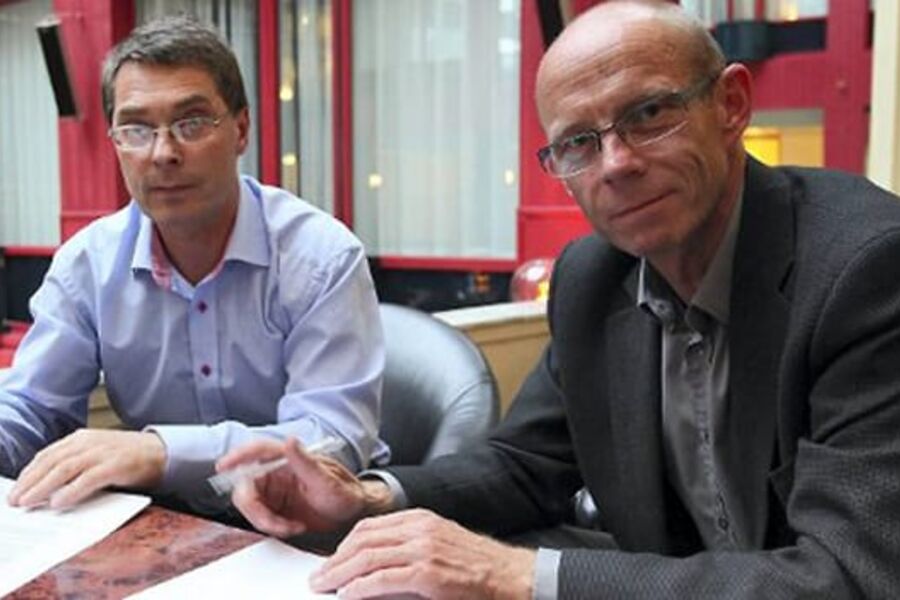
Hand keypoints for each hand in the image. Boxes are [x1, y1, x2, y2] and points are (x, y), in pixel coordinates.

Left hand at [8, 429, 165, 508]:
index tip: (17, 489)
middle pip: (51, 461)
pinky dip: (71, 491)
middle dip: (30, 482)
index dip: (29, 473)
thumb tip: (48, 488)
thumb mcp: (98, 454)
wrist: (163, 452)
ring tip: (30, 502)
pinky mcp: (116, 465)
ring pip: (64, 468)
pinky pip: (88, 478)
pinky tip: (59, 502)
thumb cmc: (129, 457)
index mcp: (82, 438)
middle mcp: (89, 441)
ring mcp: (103, 452)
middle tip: (16, 500)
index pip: (47, 454)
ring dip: (43, 487)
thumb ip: (76, 464)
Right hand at [216, 437, 393, 536]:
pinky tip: (294, 527)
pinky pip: (261, 519)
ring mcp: (274, 491)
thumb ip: (305, 462)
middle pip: (246, 485)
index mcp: (288, 458)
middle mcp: (277, 472)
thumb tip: (289, 441)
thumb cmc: (345, 492)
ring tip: (292, 526)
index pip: (257, 450)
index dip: (237, 456)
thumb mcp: (327, 479)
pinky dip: (273, 528)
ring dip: (266, 521)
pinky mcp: (275, 508)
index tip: (223, 466)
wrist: (353, 514)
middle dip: (254, 508)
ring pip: (251, 505)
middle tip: (273, 523)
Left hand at [310, 508, 535, 599]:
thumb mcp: (440, 544)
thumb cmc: (476, 566)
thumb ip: (409, 549)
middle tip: (318, 577)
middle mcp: (419, 529)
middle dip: (335, 560)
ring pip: (368, 558)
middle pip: (363, 540)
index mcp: (421, 519)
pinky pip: (382, 580)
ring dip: (339, 574)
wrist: (510, 575)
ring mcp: (423, 550)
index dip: (344, 545)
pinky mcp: (428, 575)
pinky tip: (346, 595)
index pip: (370, 527)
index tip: (331, 560)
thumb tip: (373, 566)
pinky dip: (359, 588)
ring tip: (323, 587)